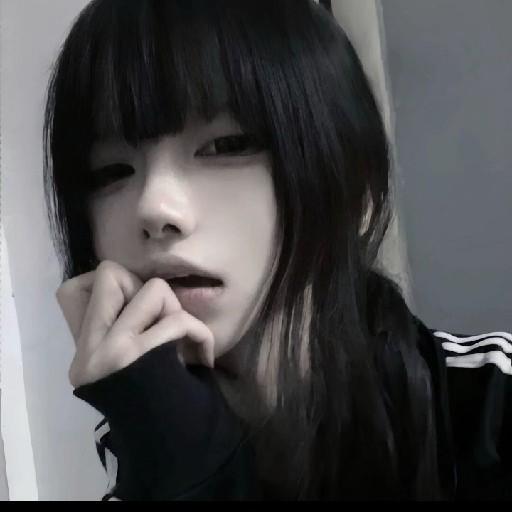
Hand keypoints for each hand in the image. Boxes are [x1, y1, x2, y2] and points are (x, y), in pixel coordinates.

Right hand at [55, 260, 214, 387]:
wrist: (171, 442)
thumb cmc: (158, 400)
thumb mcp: (128, 365)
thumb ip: (121, 329)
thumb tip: (140, 286)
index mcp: (83, 350)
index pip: (71, 289)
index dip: (109, 284)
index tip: (135, 304)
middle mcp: (88, 349)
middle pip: (111, 274)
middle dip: (148, 289)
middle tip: (163, 320)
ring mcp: (111, 352)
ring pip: (154, 290)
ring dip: (179, 311)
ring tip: (185, 339)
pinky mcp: (139, 358)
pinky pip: (178, 321)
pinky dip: (200, 334)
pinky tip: (203, 357)